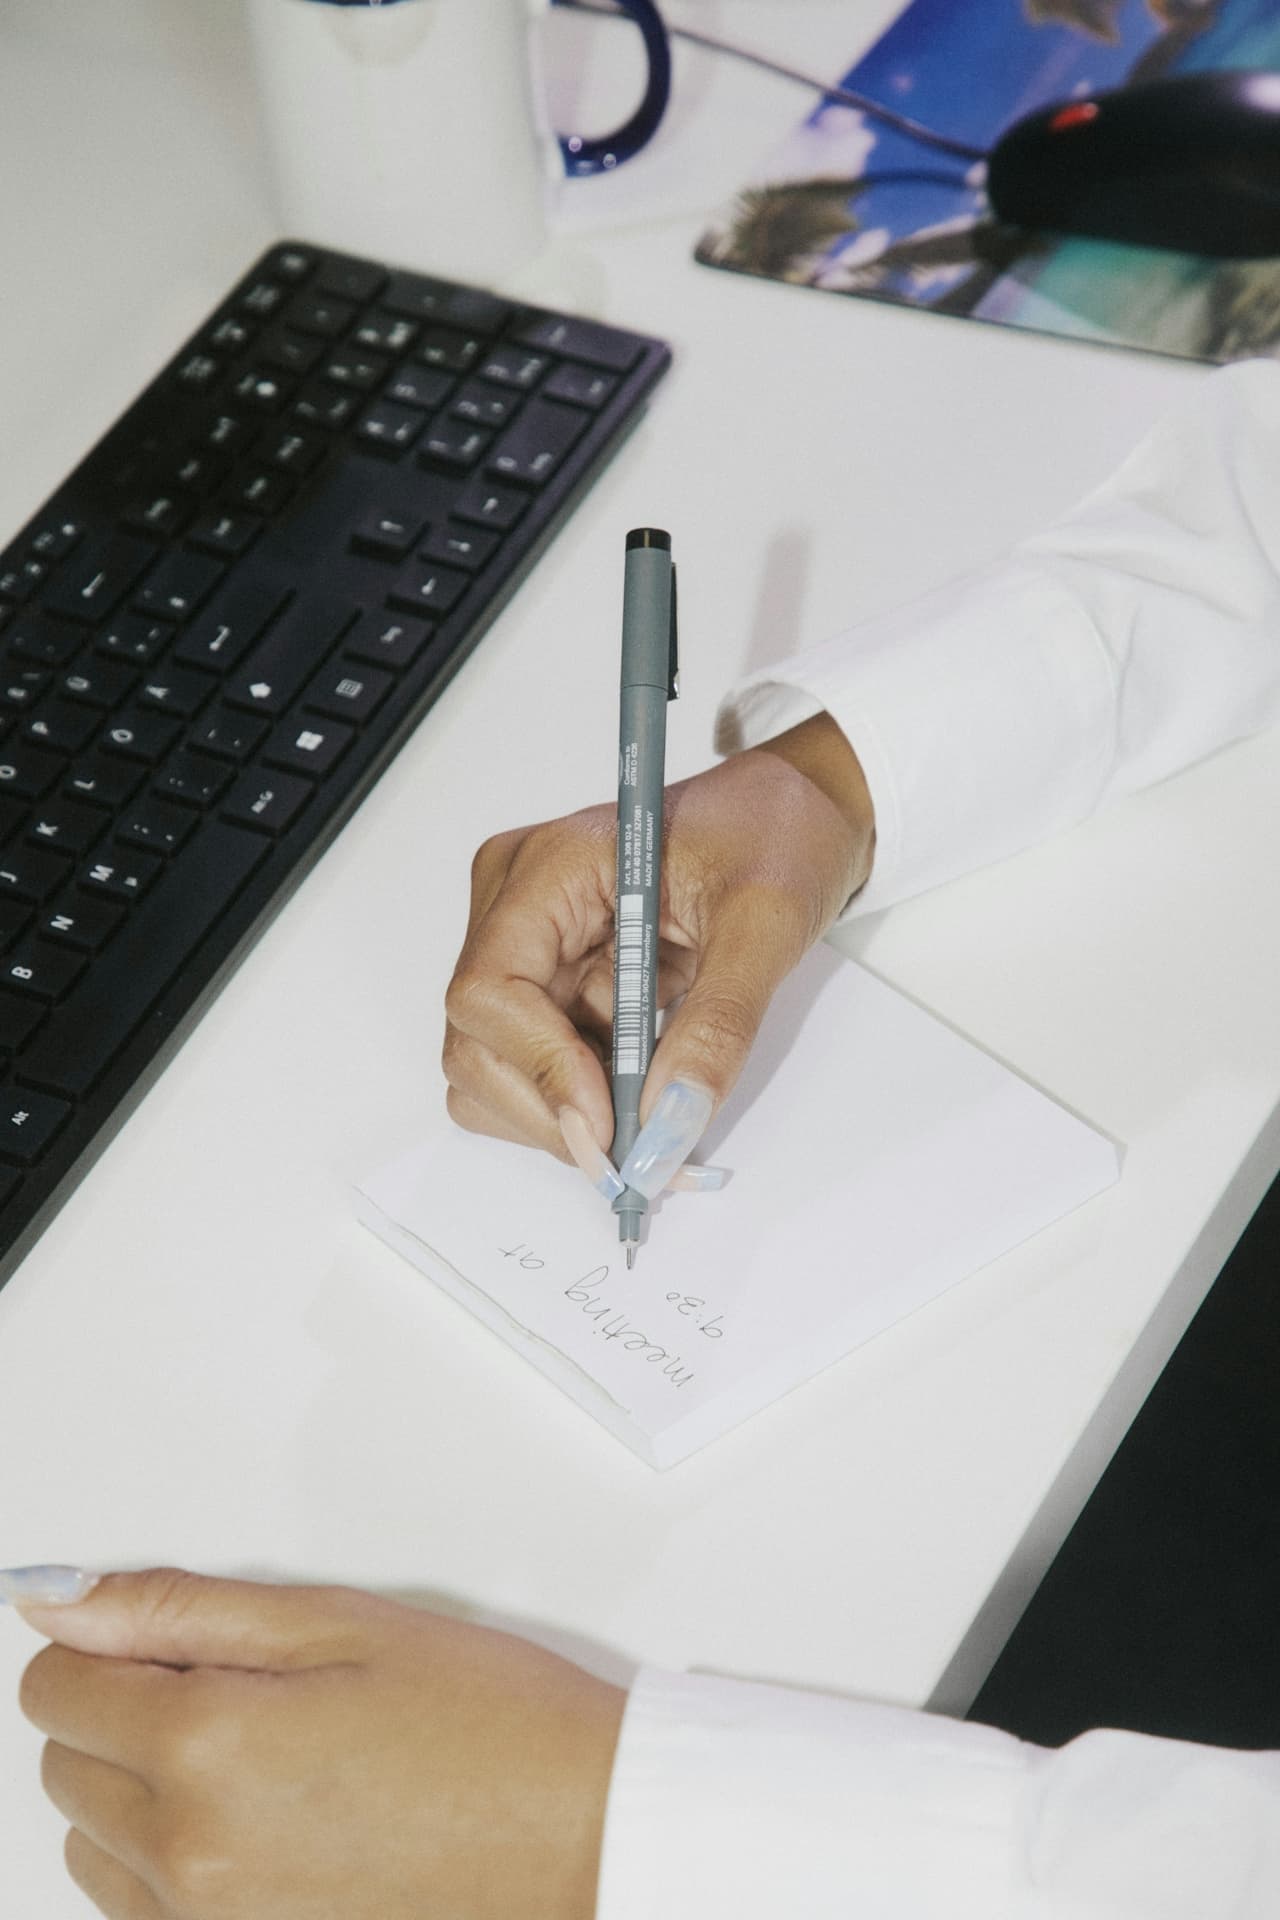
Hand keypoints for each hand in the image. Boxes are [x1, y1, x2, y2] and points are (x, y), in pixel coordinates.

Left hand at [17, 1568, 623, 1919]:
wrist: (586, 1834)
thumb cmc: (487, 1721)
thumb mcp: (335, 1619)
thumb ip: (176, 1610)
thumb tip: (58, 1599)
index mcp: (206, 1748)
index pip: (55, 1688)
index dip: (108, 1644)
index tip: (170, 1637)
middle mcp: (189, 1858)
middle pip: (64, 1767)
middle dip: (124, 1711)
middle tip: (244, 1684)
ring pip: (96, 1845)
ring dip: (144, 1790)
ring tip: (268, 1752)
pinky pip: (145, 1912)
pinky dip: (175, 1859)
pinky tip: (269, 1816)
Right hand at [444, 714, 873, 1188]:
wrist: (798, 812)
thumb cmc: (777, 834)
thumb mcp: (765, 924)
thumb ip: (717, 1026)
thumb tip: (670, 1123)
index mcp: (549, 866)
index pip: (489, 989)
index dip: (540, 1069)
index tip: (607, 1127)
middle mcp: (513, 903)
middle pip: (474, 1043)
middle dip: (551, 1113)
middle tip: (636, 1156)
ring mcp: (525, 945)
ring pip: (491, 1070)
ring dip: (562, 1116)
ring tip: (648, 1120)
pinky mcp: (549, 979)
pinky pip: (530, 1067)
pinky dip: (576, 1105)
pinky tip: (638, 1096)